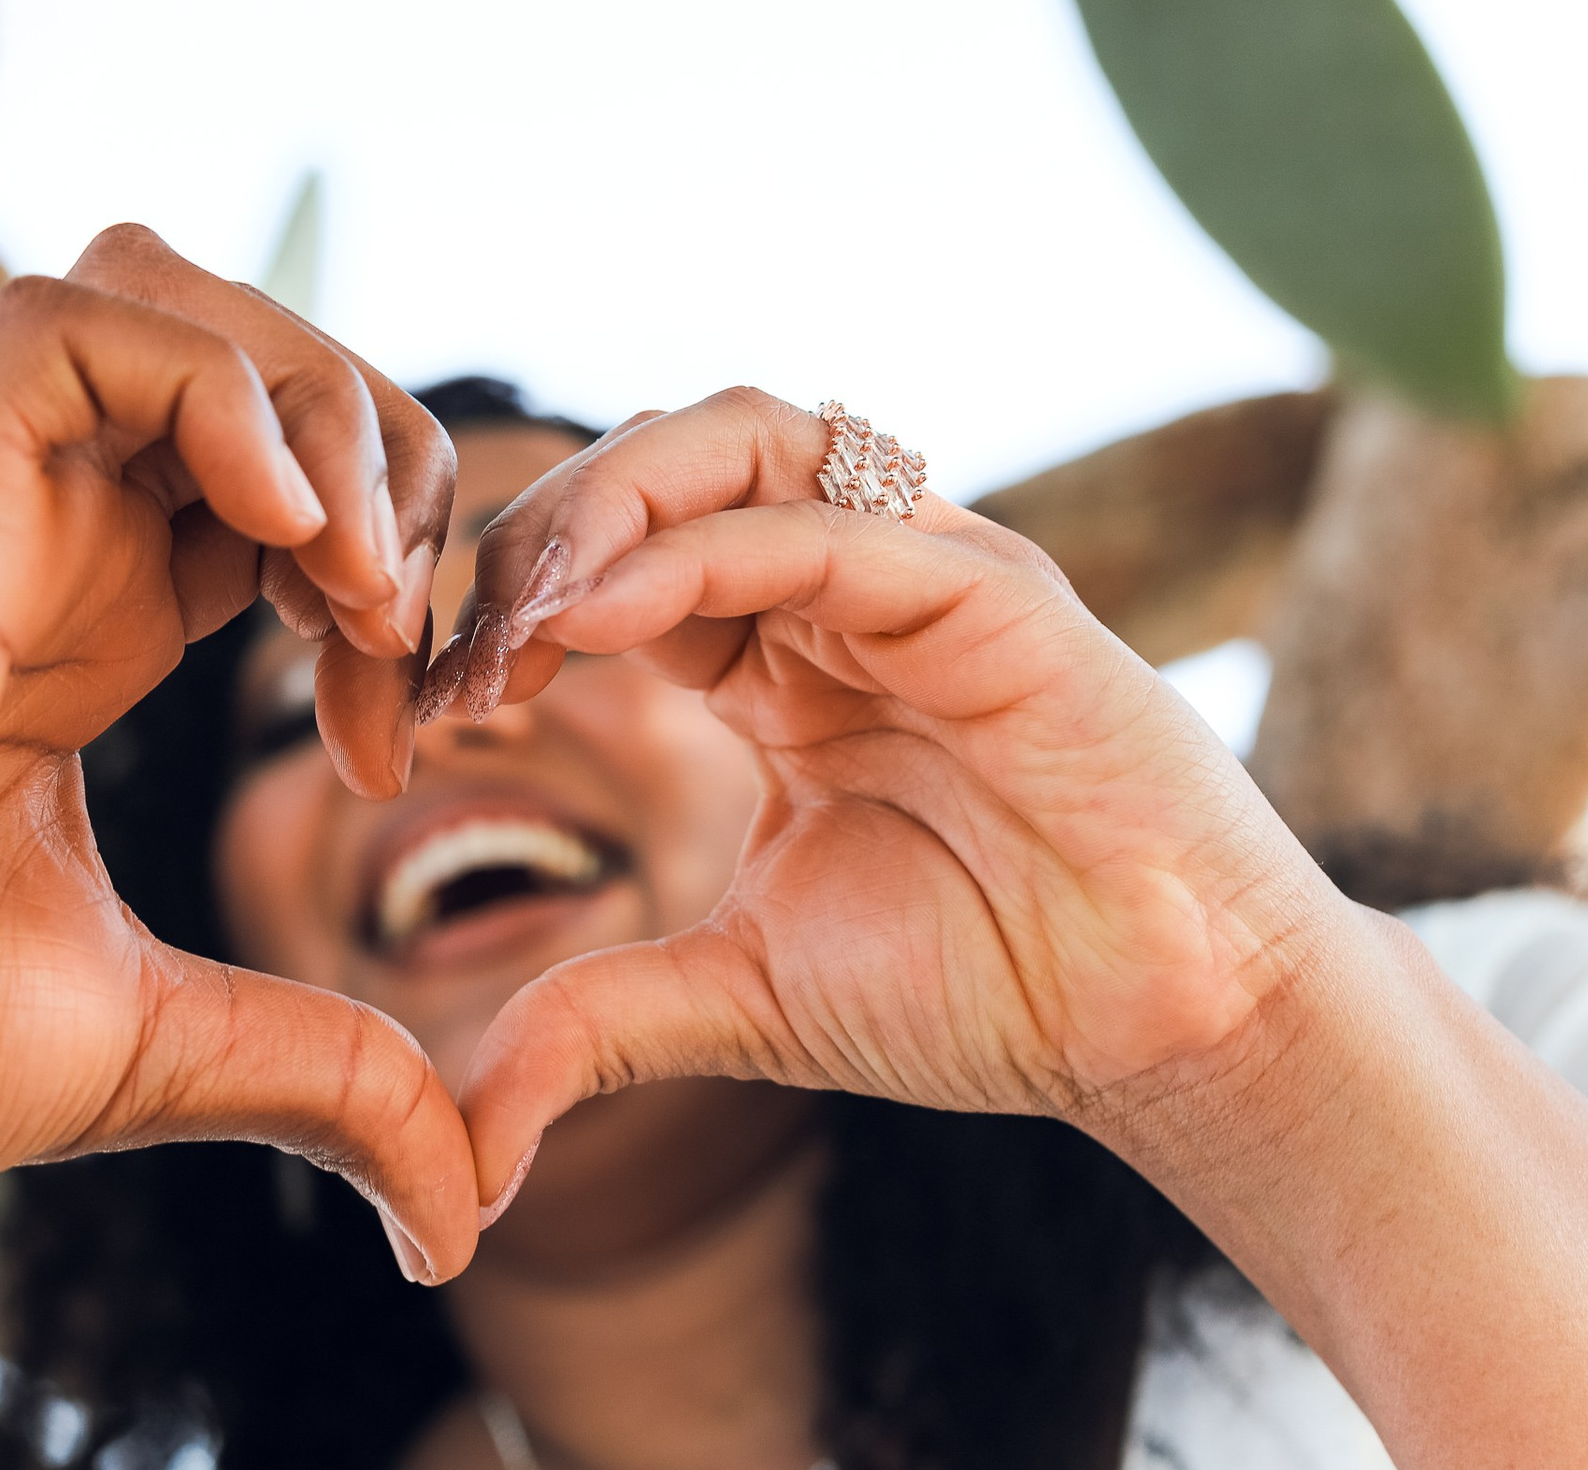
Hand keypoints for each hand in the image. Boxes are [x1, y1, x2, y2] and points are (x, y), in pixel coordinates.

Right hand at [0, 227, 474, 1278]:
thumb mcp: (168, 1044)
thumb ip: (331, 1076)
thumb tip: (466, 1206)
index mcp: (95, 631)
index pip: (282, 487)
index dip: (392, 572)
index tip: (397, 738)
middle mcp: (44, 547)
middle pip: (249, 356)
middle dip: (388, 461)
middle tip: (398, 640)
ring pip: (173, 293)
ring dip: (318, 411)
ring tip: (346, 591)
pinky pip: (76, 319)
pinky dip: (220, 390)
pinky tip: (281, 544)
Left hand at [444, 388, 1341, 1205]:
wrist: (1159, 1033)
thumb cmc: (982, 990)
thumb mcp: (741, 996)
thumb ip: (597, 1023)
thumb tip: (459, 1144)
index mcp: (779, 658)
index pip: (619, 557)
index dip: (514, 606)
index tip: (428, 705)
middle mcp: (845, 589)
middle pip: (667, 461)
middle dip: (543, 528)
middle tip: (462, 643)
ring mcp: (924, 575)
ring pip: (747, 443)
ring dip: (610, 500)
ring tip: (526, 609)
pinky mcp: (999, 595)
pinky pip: (835, 527)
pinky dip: (705, 549)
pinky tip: (604, 617)